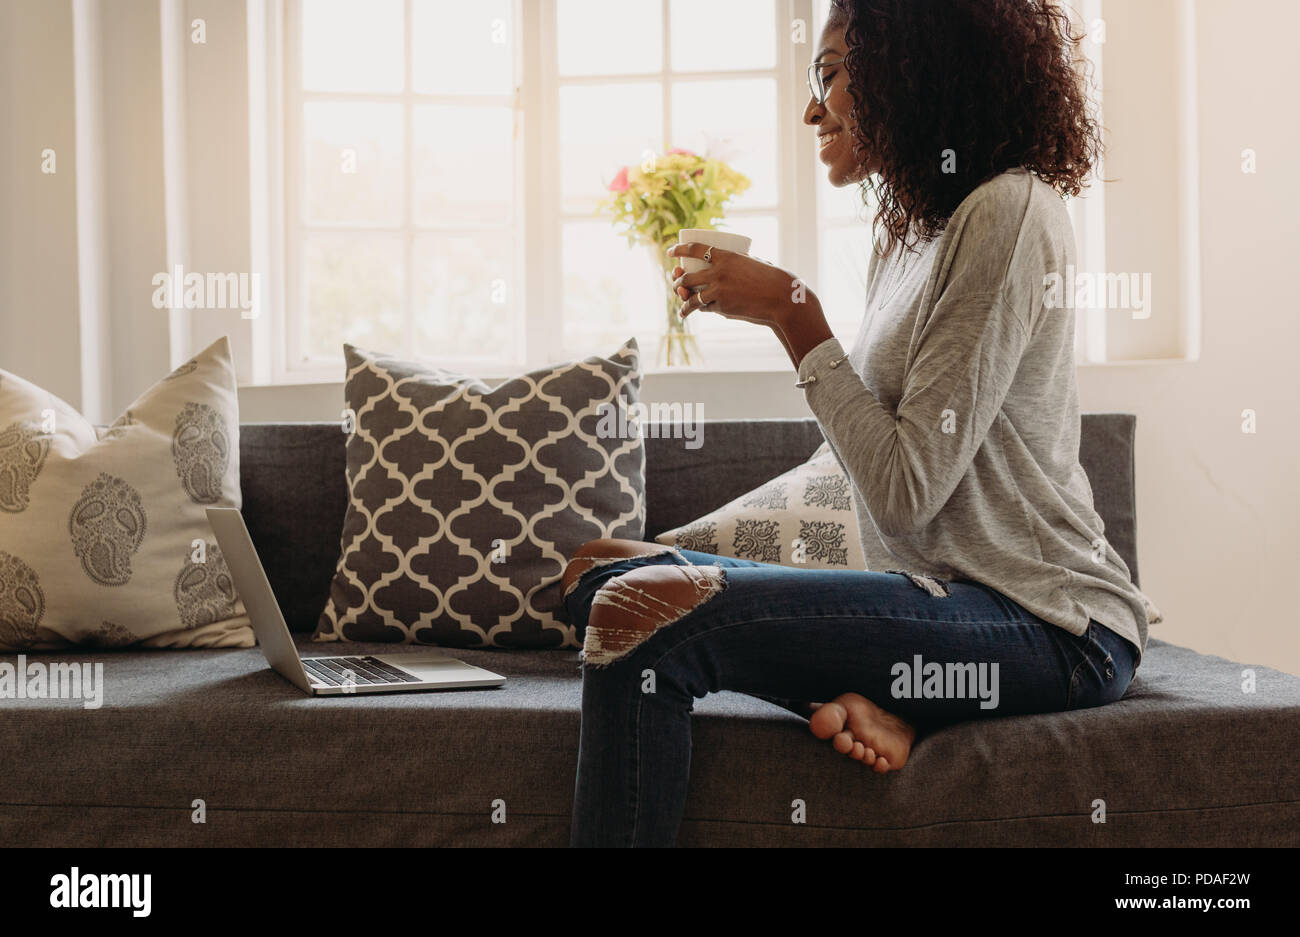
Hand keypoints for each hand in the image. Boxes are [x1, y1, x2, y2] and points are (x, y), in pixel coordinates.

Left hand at [666, 242, 818, 332]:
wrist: (781, 298)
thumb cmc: (770, 278)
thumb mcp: (752, 263)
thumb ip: (736, 263)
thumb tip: (725, 264)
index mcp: (726, 257)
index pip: (695, 249)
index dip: (680, 249)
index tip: (671, 252)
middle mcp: (718, 273)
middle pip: (687, 278)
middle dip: (678, 282)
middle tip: (677, 284)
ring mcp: (718, 291)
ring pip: (692, 298)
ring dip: (683, 302)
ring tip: (682, 307)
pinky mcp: (722, 307)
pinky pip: (706, 308)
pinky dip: (702, 309)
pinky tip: (693, 313)